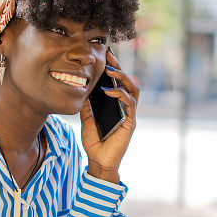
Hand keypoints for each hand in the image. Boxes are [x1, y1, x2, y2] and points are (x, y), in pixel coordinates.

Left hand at [80, 47, 139, 178]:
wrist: (98, 161)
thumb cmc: (94, 142)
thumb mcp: (86, 118)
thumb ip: (87, 104)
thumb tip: (83, 87)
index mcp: (115, 105)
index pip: (117, 83)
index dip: (113, 68)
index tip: (105, 55)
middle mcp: (125, 108)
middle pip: (127, 82)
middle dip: (119, 68)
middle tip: (109, 56)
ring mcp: (129, 114)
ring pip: (133, 89)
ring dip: (123, 78)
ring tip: (110, 71)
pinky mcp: (131, 122)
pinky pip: (130, 104)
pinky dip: (121, 95)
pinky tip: (110, 91)